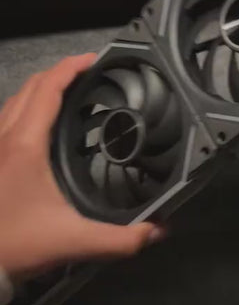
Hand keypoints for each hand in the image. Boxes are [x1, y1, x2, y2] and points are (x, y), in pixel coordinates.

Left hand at [0, 54, 162, 281]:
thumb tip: (158, 231)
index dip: (71, 68)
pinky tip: (39, 125)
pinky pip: (7, 119)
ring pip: (14, 101)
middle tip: (87, 74)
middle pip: (30, 87)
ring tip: (67, 92)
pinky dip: (26, 108)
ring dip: (40, 89)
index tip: (94, 60)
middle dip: (59, 73)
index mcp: (26, 145)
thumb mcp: (74, 241)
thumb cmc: (17, 244)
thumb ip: (121, 239)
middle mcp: (5, 138)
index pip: (48, 89)